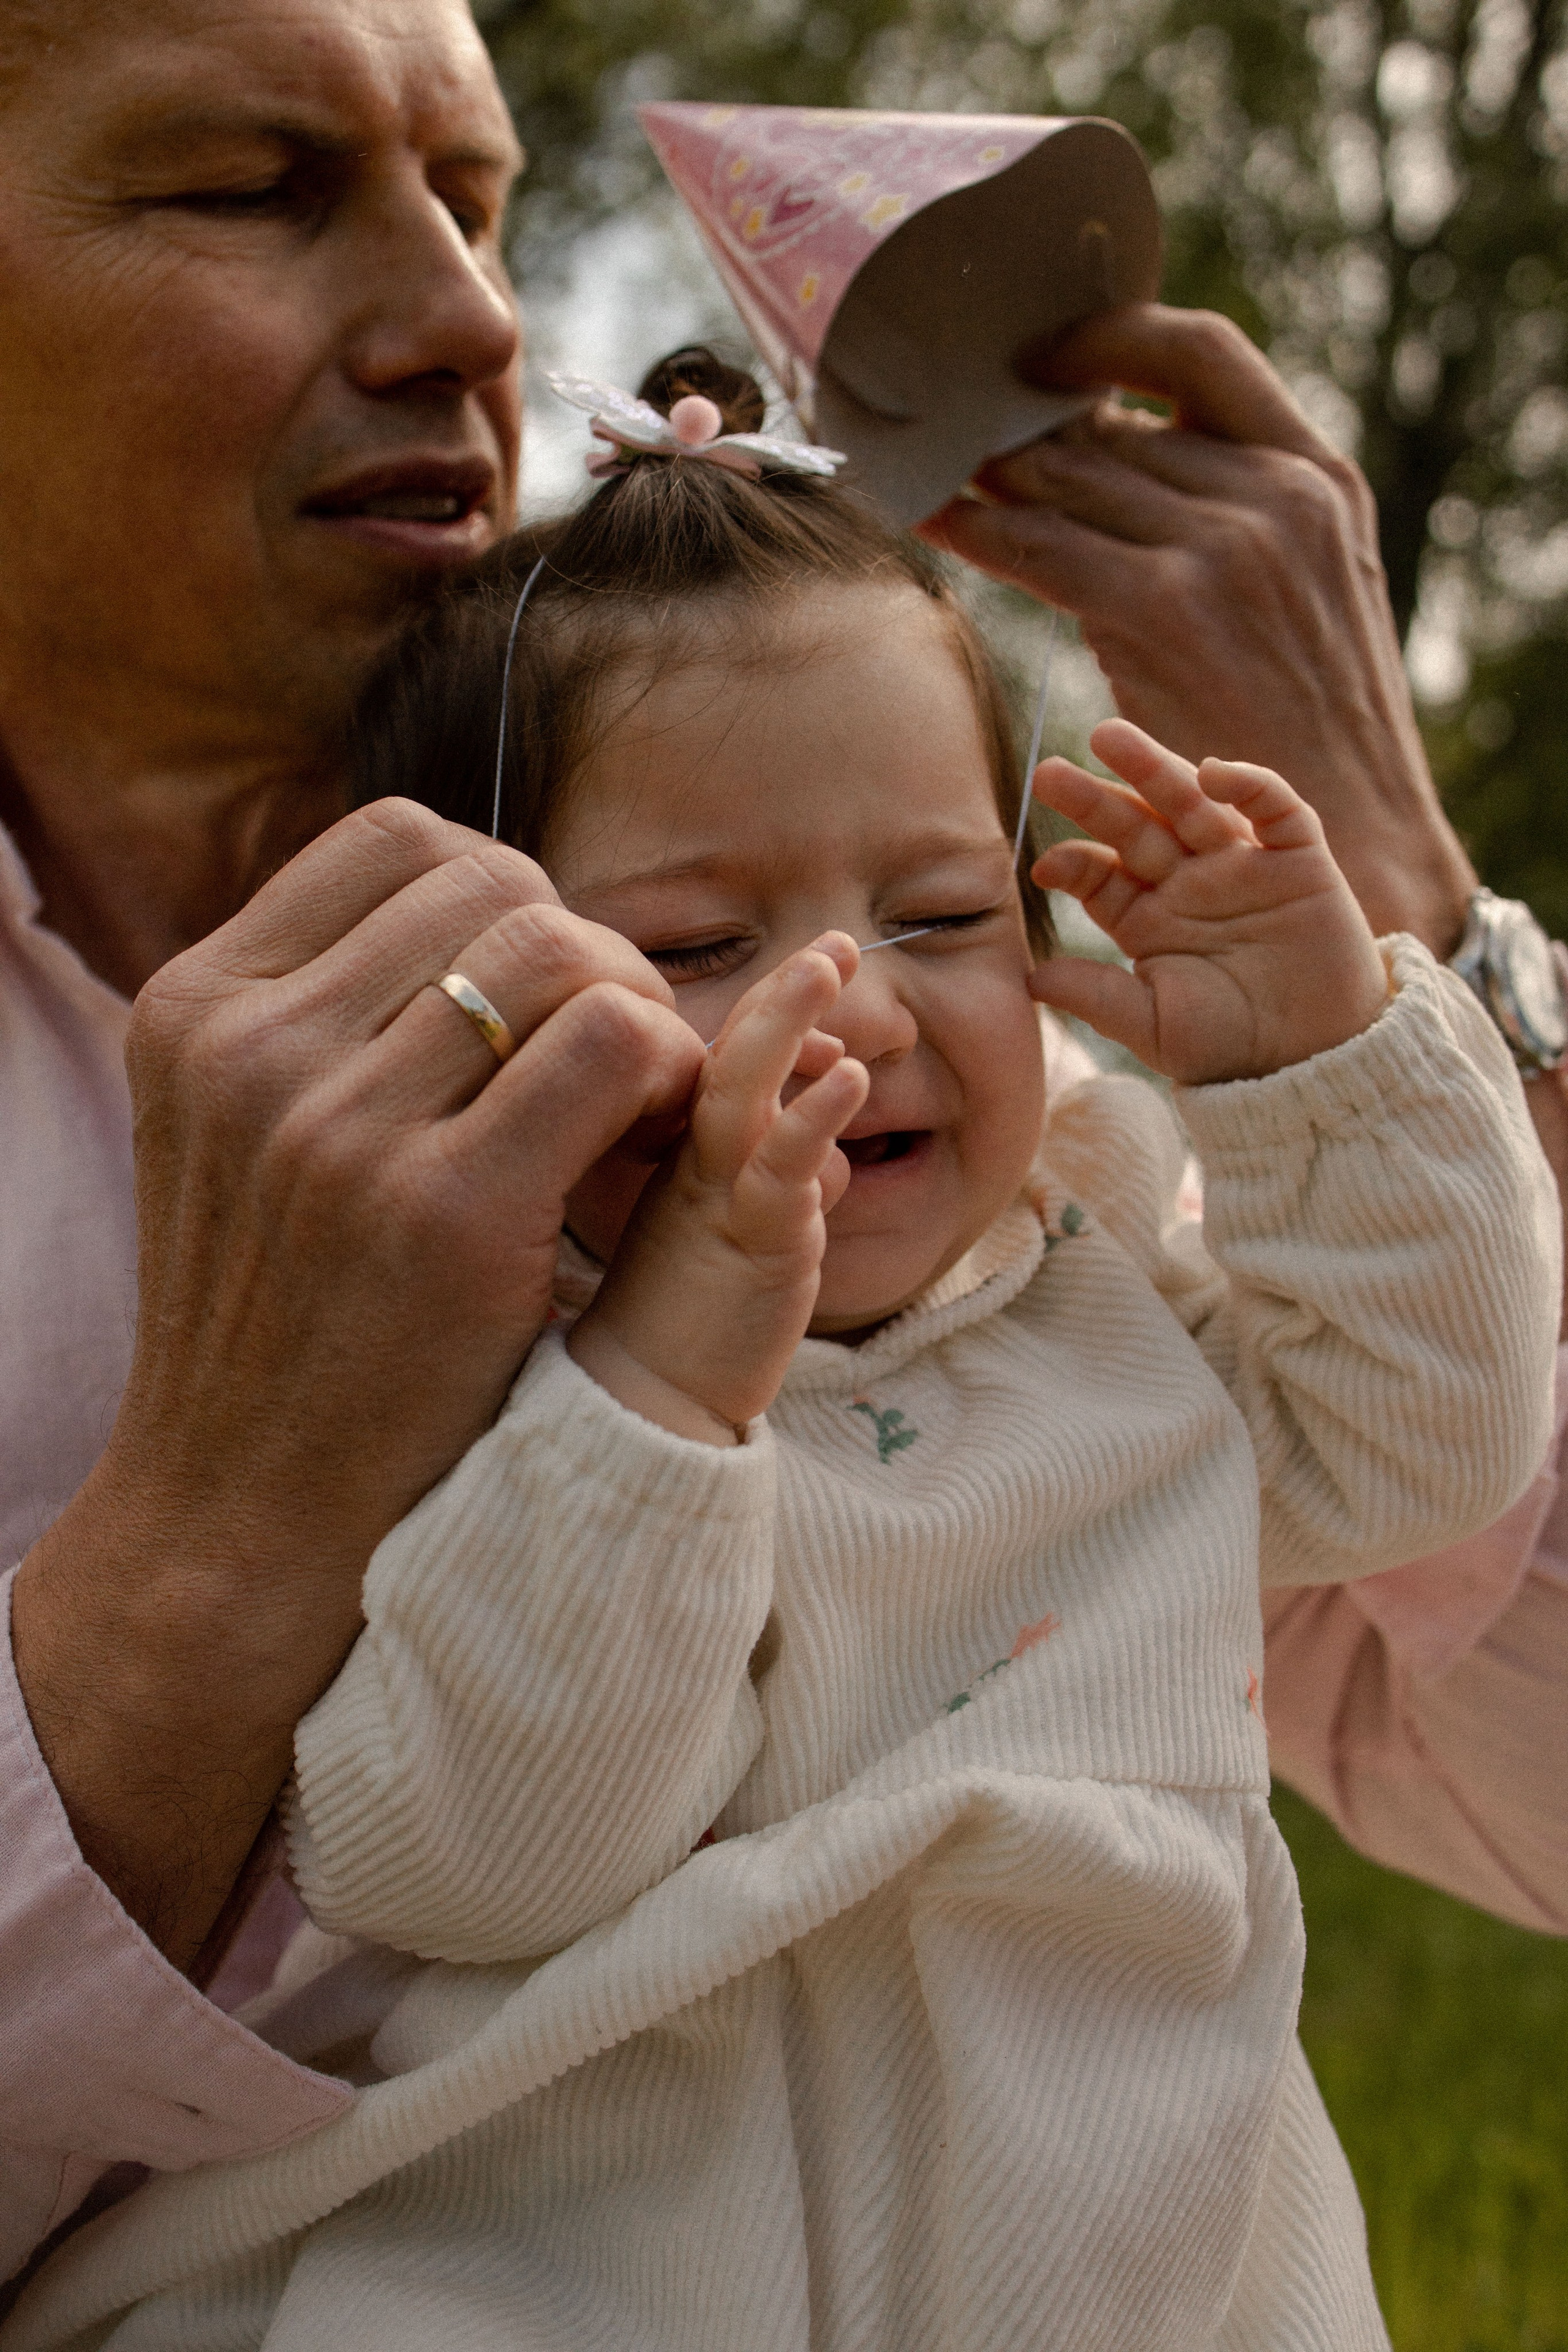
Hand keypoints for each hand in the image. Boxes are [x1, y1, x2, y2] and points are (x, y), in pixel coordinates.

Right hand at [12, 798, 704, 1964]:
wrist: (241, 1516)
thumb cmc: (278, 1320)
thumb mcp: (244, 1134)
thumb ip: (328, 1014)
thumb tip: (486, 902)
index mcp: (199, 1009)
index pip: (400, 842)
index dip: (506, 890)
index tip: (545, 983)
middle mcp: (255, 1050)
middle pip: (497, 885)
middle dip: (587, 951)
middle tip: (619, 1048)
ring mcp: (342, 1132)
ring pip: (563, 950)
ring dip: (637, 1009)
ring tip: (642, 1099)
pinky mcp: (447, 1216)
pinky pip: (612, 1045)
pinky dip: (665, 1068)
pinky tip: (659, 1134)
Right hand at [569, 938, 869, 1440]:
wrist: (647, 1408)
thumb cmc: (691, 1326)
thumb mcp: (741, 1237)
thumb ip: (781, 1192)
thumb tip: (839, 1172)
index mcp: (683, 1152)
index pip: (721, 1061)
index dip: (773, 1016)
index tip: (824, 985)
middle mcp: (690, 1158)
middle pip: (723, 1050)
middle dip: (782, 991)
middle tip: (837, 945)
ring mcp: (712, 1192)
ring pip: (739, 1087)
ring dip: (785, 1019)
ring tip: (831, 962)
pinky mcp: (745, 1237)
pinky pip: (776, 1166)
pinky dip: (812, 1117)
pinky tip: (847, 1079)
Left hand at [920, 303, 1477, 956]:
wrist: (1348, 823)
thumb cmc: (1309, 720)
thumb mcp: (1310, 584)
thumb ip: (1237, 511)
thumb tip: (1117, 453)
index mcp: (1316, 474)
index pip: (1202, 353)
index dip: (1112, 336)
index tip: (1048, 351)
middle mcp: (1271, 496)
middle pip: (1111, 426)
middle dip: (1024, 429)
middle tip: (957, 430)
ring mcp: (1217, 550)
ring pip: (1065, 479)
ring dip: (988, 473)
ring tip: (933, 465)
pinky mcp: (1158, 610)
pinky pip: (1038, 547)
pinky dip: (973, 526)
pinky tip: (931, 516)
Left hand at [1029, 719, 1388, 1085]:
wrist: (1315, 1058)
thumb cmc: (1229, 1045)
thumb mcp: (1154, 1027)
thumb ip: (1097, 997)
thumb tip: (1030, 978)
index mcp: (1147, 919)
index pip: (1101, 875)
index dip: (1073, 864)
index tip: (1046, 868)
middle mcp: (1188, 882)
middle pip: (1135, 827)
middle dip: (1095, 799)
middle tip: (1050, 774)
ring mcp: (1241, 865)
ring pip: (1192, 803)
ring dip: (1154, 769)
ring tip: (1110, 738)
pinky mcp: (1298, 859)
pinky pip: (1274, 808)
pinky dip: (1248, 784)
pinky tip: (1212, 773)